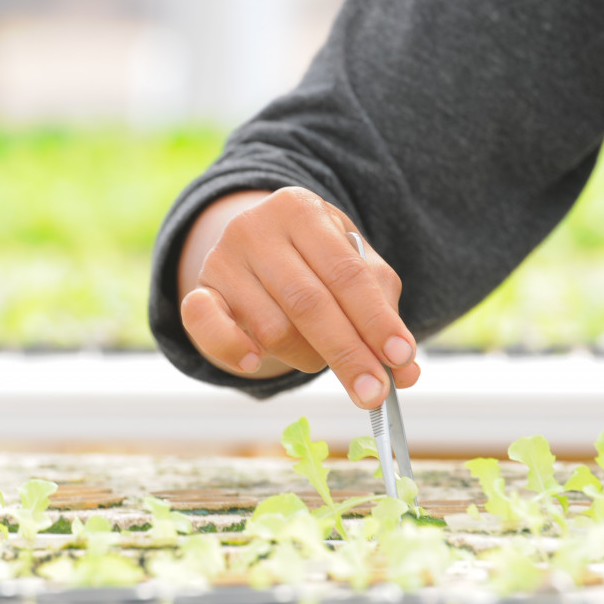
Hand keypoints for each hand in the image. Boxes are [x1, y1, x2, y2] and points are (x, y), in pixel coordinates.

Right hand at [178, 186, 419, 408]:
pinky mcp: (197, 291)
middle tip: (373, 393)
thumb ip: (382, 314)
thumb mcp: (354, 268)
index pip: (346, 272)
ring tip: (319, 357)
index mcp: (302, 210)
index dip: (375, 319)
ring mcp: (221, 259)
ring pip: (272, 328)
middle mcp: (256, 228)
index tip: (400, 358)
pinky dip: (233, 350)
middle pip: (309, 302)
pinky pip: (207, 327)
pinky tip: (256, 362)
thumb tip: (406, 372)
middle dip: (348, 354)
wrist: (255, 244)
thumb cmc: (315, 260)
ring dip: (306, 357)